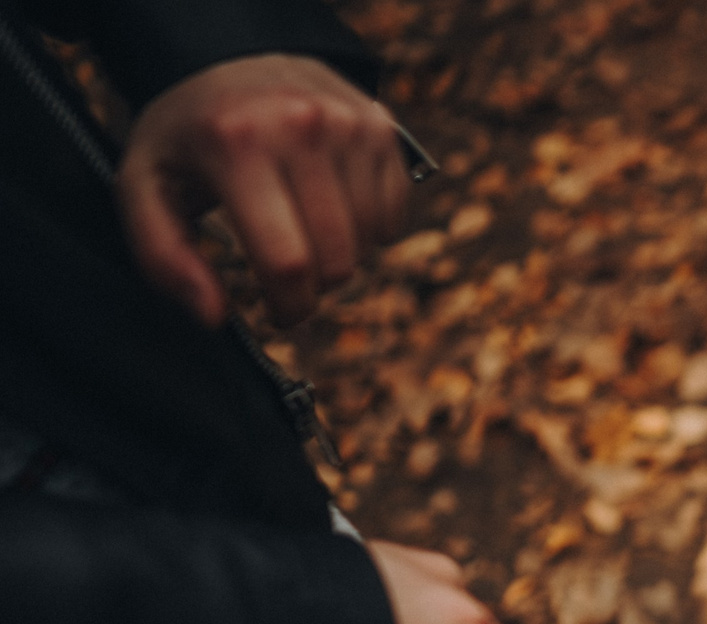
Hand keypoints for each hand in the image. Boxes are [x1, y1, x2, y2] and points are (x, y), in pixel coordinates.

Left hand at [119, 54, 409, 327]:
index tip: (278, 313)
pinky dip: (369, 228)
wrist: (230, 55)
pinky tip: (333, 207)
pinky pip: (393, 216)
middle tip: (287, 270)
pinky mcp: (380, 128)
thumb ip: (163, 256)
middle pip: (337, 260)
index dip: (288, 308)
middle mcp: (301, 126)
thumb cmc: (187, 135)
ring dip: (342, 256)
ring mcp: (349, 124)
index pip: (288, 263)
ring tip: (305, 232)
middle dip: (315, 286)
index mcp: (237, 144)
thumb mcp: (145, 185)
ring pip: (369, 243)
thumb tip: (214, 317)